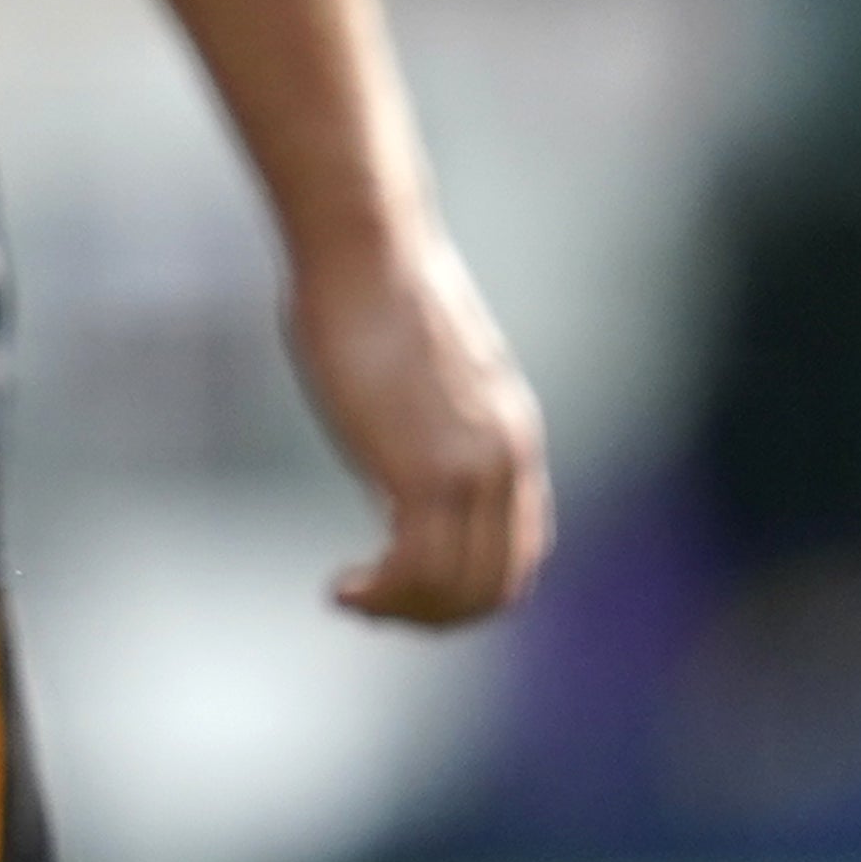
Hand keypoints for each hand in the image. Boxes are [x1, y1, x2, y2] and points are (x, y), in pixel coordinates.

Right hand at [290, 225, 548, 628]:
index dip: (467, 588)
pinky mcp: (426, 470)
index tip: (407, 586)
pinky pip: (418, 567)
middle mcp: (506, 461)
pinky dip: (383, 595)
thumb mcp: (420, 374)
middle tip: (375, 609)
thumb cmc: (371, 291)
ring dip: (404, 611)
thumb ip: (426, 426)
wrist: (366, 247)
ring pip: (459, 586)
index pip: (518, 551)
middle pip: (497, 583)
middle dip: (437, 614)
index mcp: (511, 438)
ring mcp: (471, 468)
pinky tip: (342, 587)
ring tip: (352, 600)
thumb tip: (395, 459)